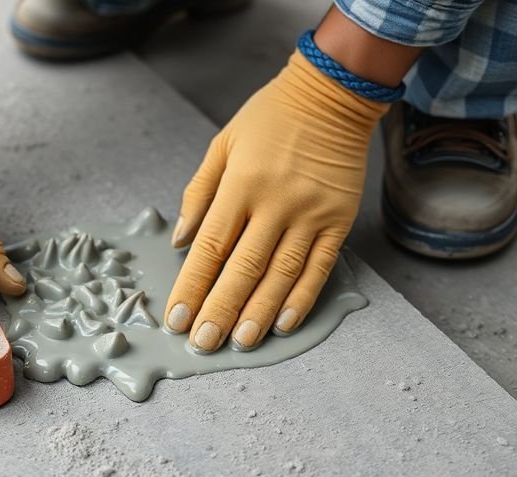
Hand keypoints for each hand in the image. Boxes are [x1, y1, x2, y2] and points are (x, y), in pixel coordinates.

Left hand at [163, 51, 388, 351]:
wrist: (332, 95)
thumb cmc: (268, 118)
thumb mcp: (222, 144)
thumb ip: (198, 193)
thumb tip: (180, 241)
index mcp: (241, 183)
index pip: (211, 246)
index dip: (192, 285)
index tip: (177, 317)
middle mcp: (276, 202)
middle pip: (243, 267)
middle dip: (220, 309)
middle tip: (203, 342)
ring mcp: (311, 213)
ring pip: (281, 273)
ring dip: (259, 313)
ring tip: (240, 342)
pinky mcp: (339, 220)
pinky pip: (319, 267)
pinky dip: (301, 298)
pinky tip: (284, 323)